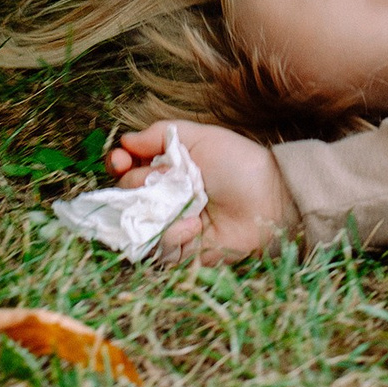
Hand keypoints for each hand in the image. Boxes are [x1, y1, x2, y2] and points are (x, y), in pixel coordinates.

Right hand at [108, 120, 295, 265]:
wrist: (270, 199)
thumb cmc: (239, 163)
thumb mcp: (200, 137)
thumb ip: (160, 134)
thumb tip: (124, 140)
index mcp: (165, 169)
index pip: (125, 169)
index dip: (117, 165)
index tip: (120, 161)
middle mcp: (163, 198)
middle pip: (124, 196)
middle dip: (135, 185)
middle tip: (161, 179)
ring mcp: (171, 225)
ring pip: (135, 226)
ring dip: (148, 212)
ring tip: (174, 201)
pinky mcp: (183, 252)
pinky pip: (159, 251)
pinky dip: (171, 237)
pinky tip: (194, 226)